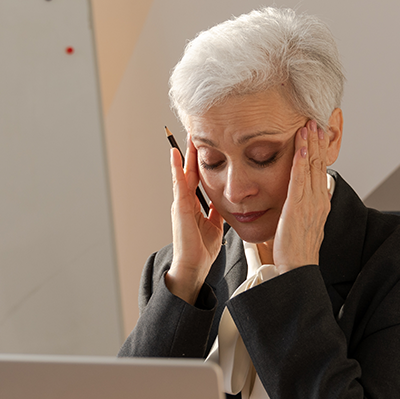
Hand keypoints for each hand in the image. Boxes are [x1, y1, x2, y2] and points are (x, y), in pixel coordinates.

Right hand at [165, 139, 222, 303]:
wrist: (194, 267)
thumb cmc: (202, 250)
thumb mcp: (214, 225)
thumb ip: (216, 211)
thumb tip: (222, 200)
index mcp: (193, 205)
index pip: (198, 177)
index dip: (201, 161)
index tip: (206, 143)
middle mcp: (184, 201)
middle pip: (189, 171)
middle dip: (192, 152)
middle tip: (194, 131)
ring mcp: (180, 203)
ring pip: (182, 173)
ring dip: (184, 154)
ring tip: (185, 135)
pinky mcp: (179, 208)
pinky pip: (178, 184)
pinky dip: (176, 168)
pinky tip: (176, 154)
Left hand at [272, 120, 331, 273]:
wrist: (298, 269)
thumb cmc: (296, 251)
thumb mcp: (303, 225)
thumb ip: (303, 209)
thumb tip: (300, 200)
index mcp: (320, 204)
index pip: (320, 170)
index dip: (319, 150)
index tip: (317, 133)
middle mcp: (318, 200)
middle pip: (319, 164)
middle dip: (317, 141)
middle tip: (315, 120)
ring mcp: (310, 203)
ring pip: (311, 167)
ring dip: (310, 144)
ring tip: (308, 125)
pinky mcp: (298, 208)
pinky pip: (300, 180)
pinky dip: (300, 161)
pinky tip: (299, 146)